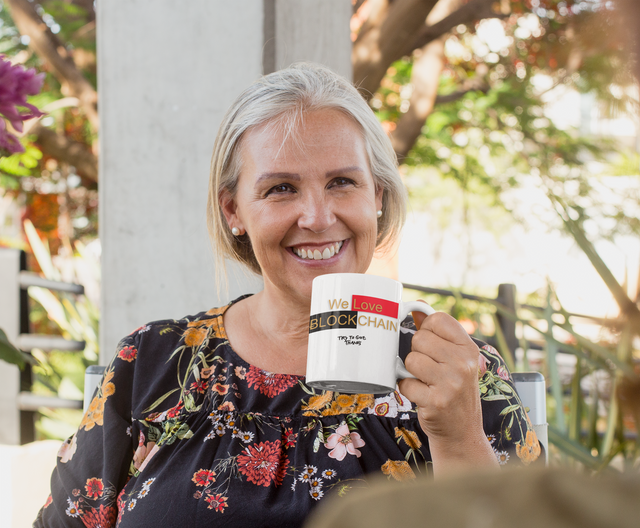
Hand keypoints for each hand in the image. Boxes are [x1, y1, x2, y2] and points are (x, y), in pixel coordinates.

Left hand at [398, 305, 496, 473]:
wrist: (462, 433)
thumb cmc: (454, 391)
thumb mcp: (456, 360)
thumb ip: (438, 334)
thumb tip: (417, 307)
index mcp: (469, 349)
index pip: (438, 319)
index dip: (427, 329)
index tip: (431, 344)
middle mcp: (463, 364)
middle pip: (419, 339)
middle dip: (417, 353)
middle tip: (429, 369)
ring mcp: (450, 383)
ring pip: (410, 360)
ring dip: (412, 373)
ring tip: (426, 382)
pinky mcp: (435, 401)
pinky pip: (405, 383)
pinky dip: (408, 390)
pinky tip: (422, 396)